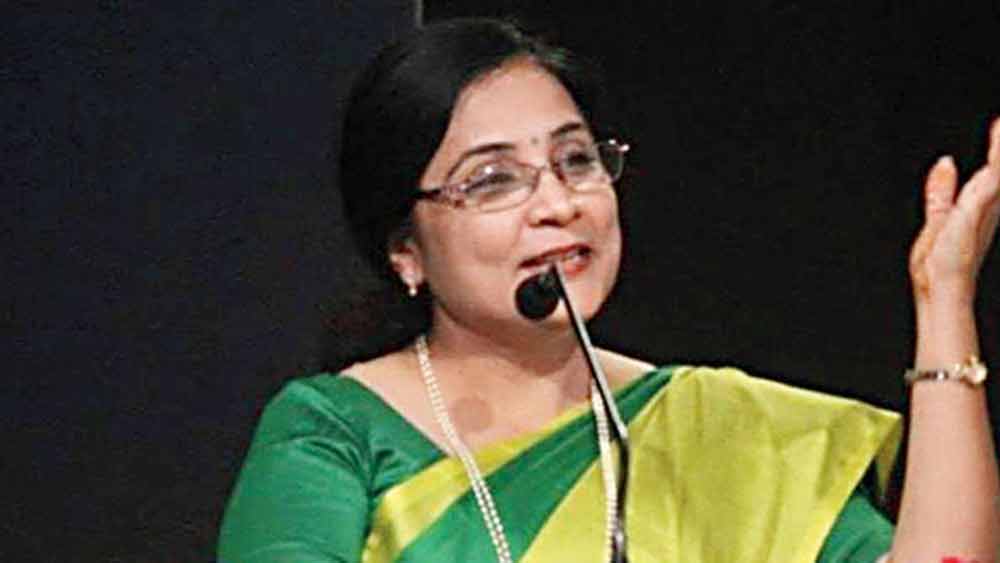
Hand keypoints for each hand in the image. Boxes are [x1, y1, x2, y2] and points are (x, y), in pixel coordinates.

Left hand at [909, 118, 999, 306]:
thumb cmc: (938, 268)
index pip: (992, 170)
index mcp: (979, 208)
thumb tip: (946, 161)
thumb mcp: (938, 219)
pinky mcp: (976, 210)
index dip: (998, 146)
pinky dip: (997, 156)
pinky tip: (999, 136)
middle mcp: (987, 206)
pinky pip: (992, 177)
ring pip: (997, 168)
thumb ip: (942, 191)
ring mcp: (983, 207)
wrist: (939, 292)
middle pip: (997, 167)